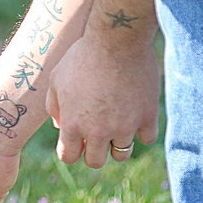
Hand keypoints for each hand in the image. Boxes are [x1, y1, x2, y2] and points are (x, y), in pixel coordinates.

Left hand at [45, 35, 159, 167]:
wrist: (116, 40)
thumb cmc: (81, 56)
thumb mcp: (56, 79)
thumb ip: (54, 106)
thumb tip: (60, 127)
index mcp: (72, 124)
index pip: (69, 157)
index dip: (70, 150)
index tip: (75, 141)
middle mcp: (97, 131)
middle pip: (95, 161)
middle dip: (93, 150)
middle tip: (95, 134)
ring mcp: (124, 126)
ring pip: (121, 154)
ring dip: (116, 143)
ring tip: (115, 125)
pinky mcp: (147, 117)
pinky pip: (146, 138)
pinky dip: (141, 131)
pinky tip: (135, 116)